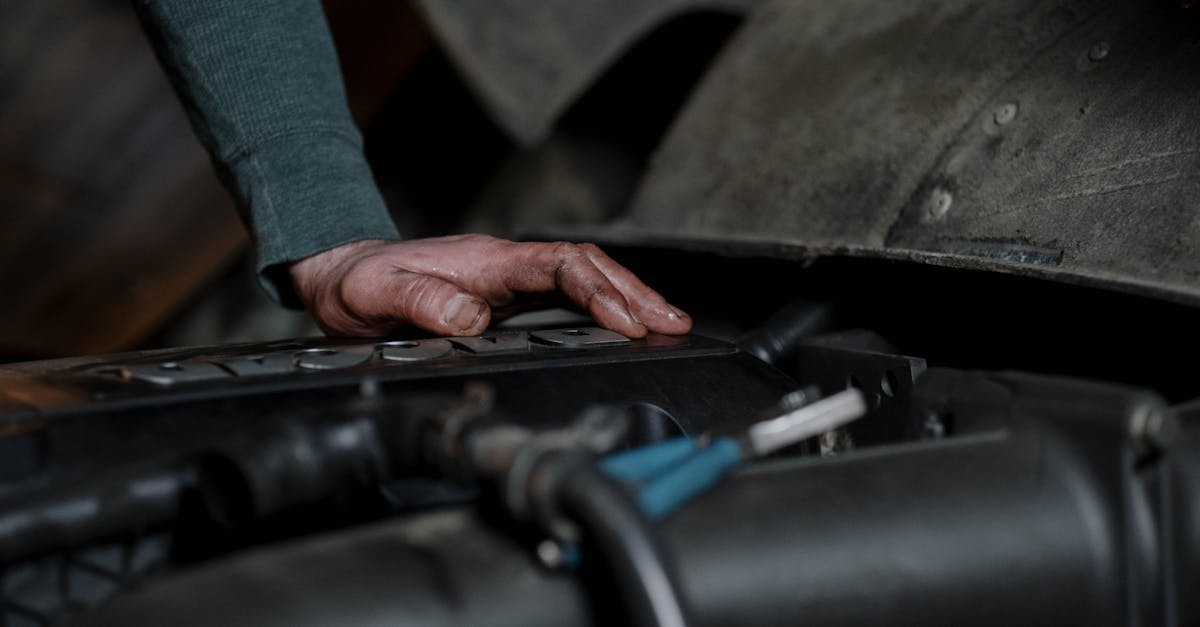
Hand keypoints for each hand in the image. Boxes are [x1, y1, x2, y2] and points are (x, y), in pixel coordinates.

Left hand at [289, 235, 691, 337]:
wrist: (341, 274)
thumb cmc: (358, 284)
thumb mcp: (378, 295)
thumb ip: (422, 303)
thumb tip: (472, 317)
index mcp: (486, 262)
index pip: (560, 266)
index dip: (598, 291)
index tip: (626, 322)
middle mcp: (506, 267)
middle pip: (587, 268)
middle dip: (634, 293)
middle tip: (674, 323)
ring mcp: (510, 280)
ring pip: (584, 279)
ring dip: (628, 299)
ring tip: (669, 324)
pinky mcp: (507, 297)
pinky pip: (567, 296)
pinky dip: (602, 308)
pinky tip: (622, 327)